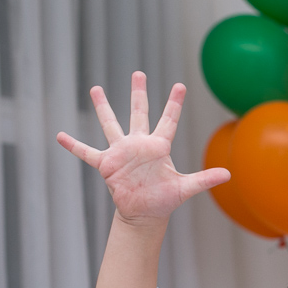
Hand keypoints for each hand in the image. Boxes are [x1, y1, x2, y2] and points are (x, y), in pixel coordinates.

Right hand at [56, 71, 228, 222]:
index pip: (168, 120)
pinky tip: (59, 136)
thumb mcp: (185, 188)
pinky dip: (74, 146)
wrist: (144, 214)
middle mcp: (139, 144)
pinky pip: (87, 153)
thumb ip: (205, 179)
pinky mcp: (107, 165)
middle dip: (139, 94)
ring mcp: (121, 153)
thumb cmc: (164, 200)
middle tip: (139, 73)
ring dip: (104, 108)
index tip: (180, 85)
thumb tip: (228, 175)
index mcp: (158, 147)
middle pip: (139, 113)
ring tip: (96, 89)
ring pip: (111, 125)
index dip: (174, 103)